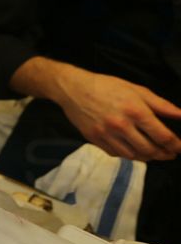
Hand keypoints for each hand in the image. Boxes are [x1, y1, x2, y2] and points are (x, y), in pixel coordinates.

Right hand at [55, 69, 180, 161]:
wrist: (73, 89)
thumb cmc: (106, 86)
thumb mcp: (137, 90)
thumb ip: (161, 105)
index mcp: (135, 111)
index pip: (162, 135)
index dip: (175, 145)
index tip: (180, 148)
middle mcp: (121, 125)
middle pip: (149, 149)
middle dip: (163, 154)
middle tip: (170, 154)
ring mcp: (106, 134)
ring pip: (133, 155)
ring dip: (147, 157)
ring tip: (153, 153)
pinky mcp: (94, 140)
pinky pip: (116, 154)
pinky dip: (128, 155)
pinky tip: (133, 150)